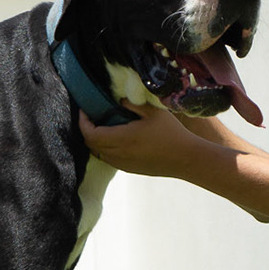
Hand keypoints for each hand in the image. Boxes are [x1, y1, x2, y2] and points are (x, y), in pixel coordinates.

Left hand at [78, 105, 215, 177]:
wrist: (185, 158)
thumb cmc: (171, 133)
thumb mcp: (153, 112)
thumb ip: (132, 104)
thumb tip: (118, 99)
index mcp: (121, 139)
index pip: (90, 133)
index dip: (83, 122)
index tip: (84, 110)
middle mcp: (118, 154)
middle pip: (91, 144)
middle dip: (87, 130)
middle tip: (91, 116)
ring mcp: (123, 164)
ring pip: (98, 154)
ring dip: (95, 140)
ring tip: (101, 126)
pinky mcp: (129, 169)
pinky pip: (108, 159)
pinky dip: (104, 149)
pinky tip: (115, 139)